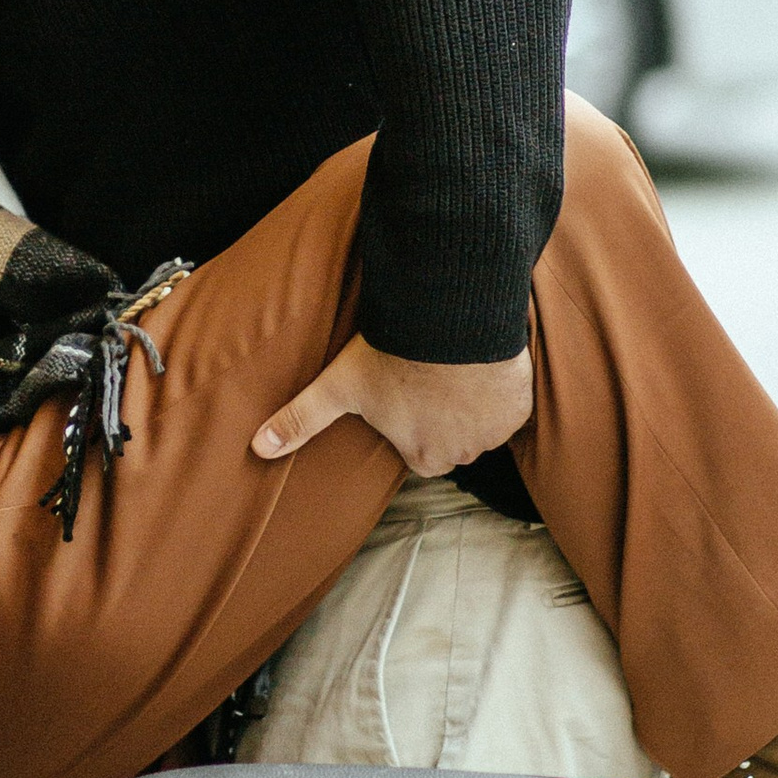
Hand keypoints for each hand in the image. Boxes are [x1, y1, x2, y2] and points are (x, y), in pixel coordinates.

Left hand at [251, 338, 532, 478]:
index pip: (419, 454)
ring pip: (482, 422)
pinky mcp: (520, 404)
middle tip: (428, 379)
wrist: (447, 320)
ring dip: (472, 402)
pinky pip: (511, 402)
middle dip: (444, 417)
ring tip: (453, 367)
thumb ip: (299, 421)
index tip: (406, 398)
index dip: (412, 426)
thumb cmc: (390, 355)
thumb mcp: (337, 387)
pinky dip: (500, 387)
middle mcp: (464, 452)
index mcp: (424, 457)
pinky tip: (480, 363)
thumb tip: (257, 448)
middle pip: (453, 441)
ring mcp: (496, 430)